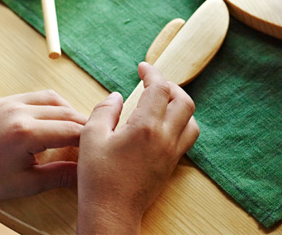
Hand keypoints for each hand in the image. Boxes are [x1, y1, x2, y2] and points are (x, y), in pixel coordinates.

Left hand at [0, 90, 87, 216]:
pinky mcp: (5, 100)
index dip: (90, 138)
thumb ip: (61, 175)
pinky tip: (55, 121)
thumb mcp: (27, 183)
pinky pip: (37, 97)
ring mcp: (10, 102)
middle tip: (97, 137)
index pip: (71, 130)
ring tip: (76, 129)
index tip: (103, 145)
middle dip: (84, 124)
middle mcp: (19, 112)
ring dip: (69, 112)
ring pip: (54, 99)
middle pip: (66, 112)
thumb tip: (89, 172)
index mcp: (25, 134)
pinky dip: (52, 107)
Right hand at [76, 63, 198, 234]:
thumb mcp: (91, 137)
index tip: (142, 67)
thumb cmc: (98, 178)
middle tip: (152, 84)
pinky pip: (187, 137)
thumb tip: (118, 96)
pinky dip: (180, 124)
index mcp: (146, 127)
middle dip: (170, 87)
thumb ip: (105, 110)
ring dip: (179, 106)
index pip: (160, 88)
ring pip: (191, 120)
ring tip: (160, 103)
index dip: (152, 72)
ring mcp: (172, 153)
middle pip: (184, 101)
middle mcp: (165, 138)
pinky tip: (161, 126)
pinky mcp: (172, 166)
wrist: (111, 214)